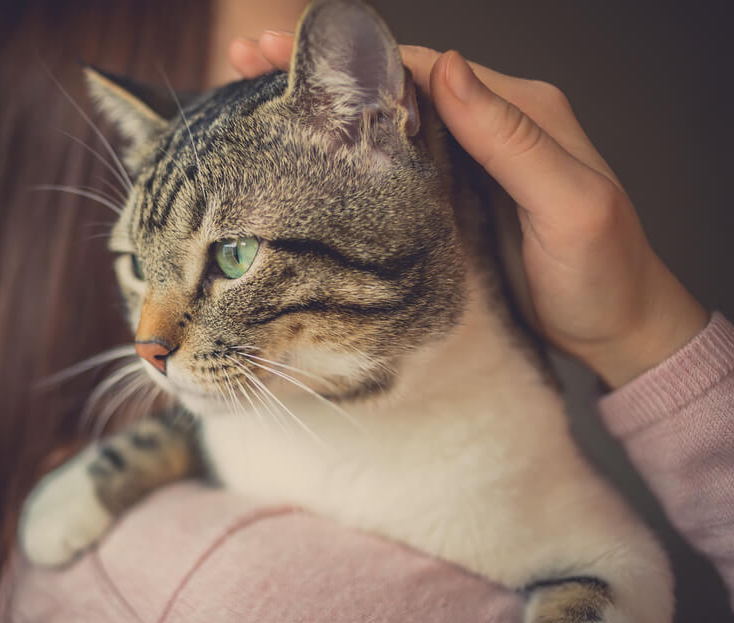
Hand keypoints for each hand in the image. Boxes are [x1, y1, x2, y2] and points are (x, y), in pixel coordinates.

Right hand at [230, 34, 707, 387]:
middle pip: (389, 89)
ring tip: (254, 97)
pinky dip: (343, 157)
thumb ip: (511, 136)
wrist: (615, 329)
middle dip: (317, 73)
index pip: (422, 69)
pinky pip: (389, 170)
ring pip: (382, 127)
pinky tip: (303, 156)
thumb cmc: (604, 272)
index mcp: (517, 111)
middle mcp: (486, 129)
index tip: (293, 48)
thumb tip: (447, 66)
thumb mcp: (570, 203)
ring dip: (320, 112)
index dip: (353, 57)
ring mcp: (465, 167)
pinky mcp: (450, 203)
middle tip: (250, 59)